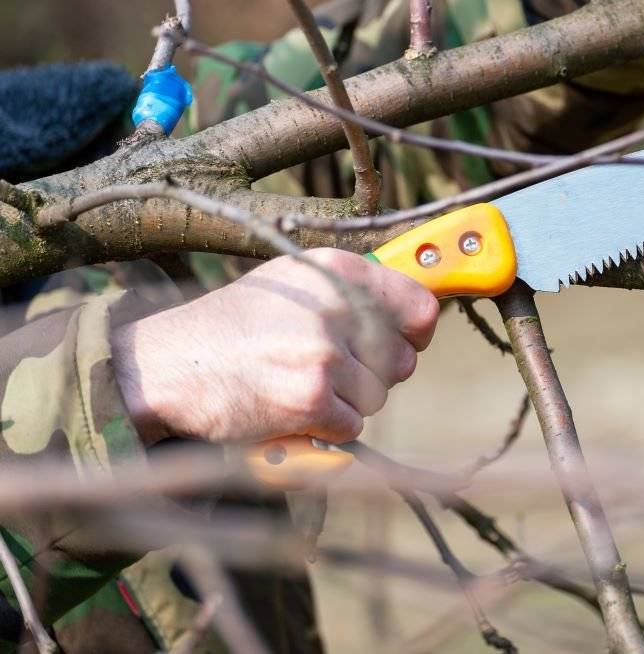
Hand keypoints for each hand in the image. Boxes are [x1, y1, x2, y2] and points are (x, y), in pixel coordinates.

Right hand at [112, 249, 439, 444]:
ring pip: (376, 397)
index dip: (416, 333)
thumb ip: (353, 292)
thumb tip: (420, 313)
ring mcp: (325, 352)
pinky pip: (351, 425)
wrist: (169, 364)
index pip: (421, 307)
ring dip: (345, 403)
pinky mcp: (312, 397)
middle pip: (402, 361)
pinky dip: (325, 428)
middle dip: (373, 376)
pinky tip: (288, 406)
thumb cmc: (236, 326)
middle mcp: (337, 305)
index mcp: (339, 271)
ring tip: (297, 383)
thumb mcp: (295, 281)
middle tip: (325, 370)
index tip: (403, 342)